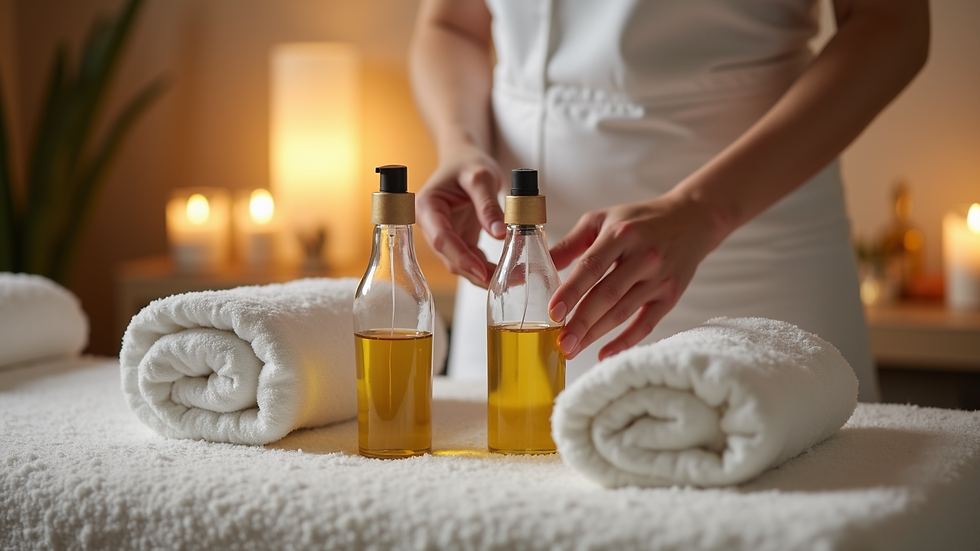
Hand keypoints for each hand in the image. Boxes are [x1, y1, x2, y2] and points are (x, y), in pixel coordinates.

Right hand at [416, 145, 505, 287]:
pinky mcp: (457, 239)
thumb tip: (499, 234)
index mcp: (428, 207)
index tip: (481, 270)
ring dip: (482, 273)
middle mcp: (431, 225)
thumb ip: (488, 205)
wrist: (464, 160)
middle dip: (475, 271)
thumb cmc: (467, 162)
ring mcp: (443, 234)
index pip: (441, 238)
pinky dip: (485, 267)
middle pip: (449, 256)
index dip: (461, 257)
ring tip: (509, 277)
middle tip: (504, 280)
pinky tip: (503, 270)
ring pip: (459, 263)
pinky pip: (470, 259)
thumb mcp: (481, 177)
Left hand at [547, 191, 725, 360]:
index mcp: (621, 234)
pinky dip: (626, 341)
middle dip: (581, 322)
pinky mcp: (671, 295)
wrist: (692, 220)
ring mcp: (659, 278)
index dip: (571, 291)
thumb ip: (570, 244)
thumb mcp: (602, 220)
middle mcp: (643, 256)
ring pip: (623, 312)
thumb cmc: (638, 221)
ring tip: (572, 349)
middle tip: (561, 343)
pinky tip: (605, 353)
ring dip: (596, 334)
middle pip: (607, 295)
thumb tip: (534, 269)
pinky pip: (647, 323)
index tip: (553, 312)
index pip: (592, 266)